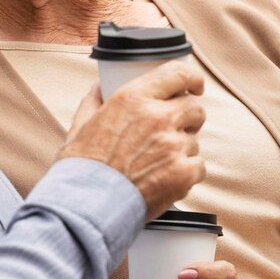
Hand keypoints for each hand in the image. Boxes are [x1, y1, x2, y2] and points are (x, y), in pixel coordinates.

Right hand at [59, 61, 205, 218]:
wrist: (89, 205)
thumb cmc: (82, 166)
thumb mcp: (81, 125)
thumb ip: (94, 101)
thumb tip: (99, 88)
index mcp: (134, 98)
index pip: (178, 73)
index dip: (191, 78)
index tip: (194, 85)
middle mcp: (158, 117)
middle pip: (195, 107)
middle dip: (188, 117)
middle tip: (174, 129)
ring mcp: (174, 146)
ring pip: (195, 140)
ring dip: (182, 149)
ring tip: (158, 163)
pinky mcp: (184, 173)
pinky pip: (198, 166)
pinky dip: (186, 172)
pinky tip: (166, 178)